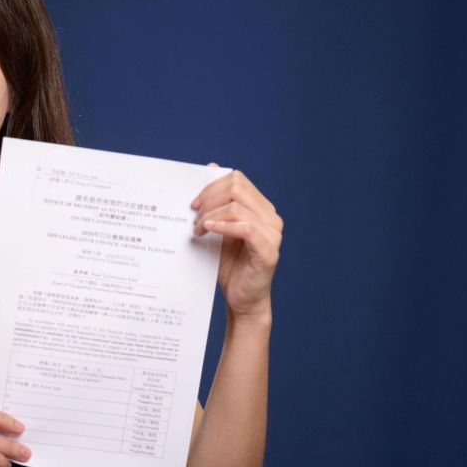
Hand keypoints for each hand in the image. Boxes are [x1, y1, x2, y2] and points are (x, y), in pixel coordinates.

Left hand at [192, 166, 282, 319]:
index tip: (194, 203)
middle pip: (237, 187)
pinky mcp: (268, 251)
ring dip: (211, 215)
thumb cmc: (230, 266)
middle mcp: (271, 217)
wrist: (242, 300)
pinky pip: (245, 228)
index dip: (212, 186)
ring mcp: (273, 233)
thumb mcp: (219, 230)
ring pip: (238, 207)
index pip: (237, 179)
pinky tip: (208, 230)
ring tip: (198, 230)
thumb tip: (210, 166)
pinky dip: (223, 226)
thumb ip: (217, 202)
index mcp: (261, 208)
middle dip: (209, 198)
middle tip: (194, 216)